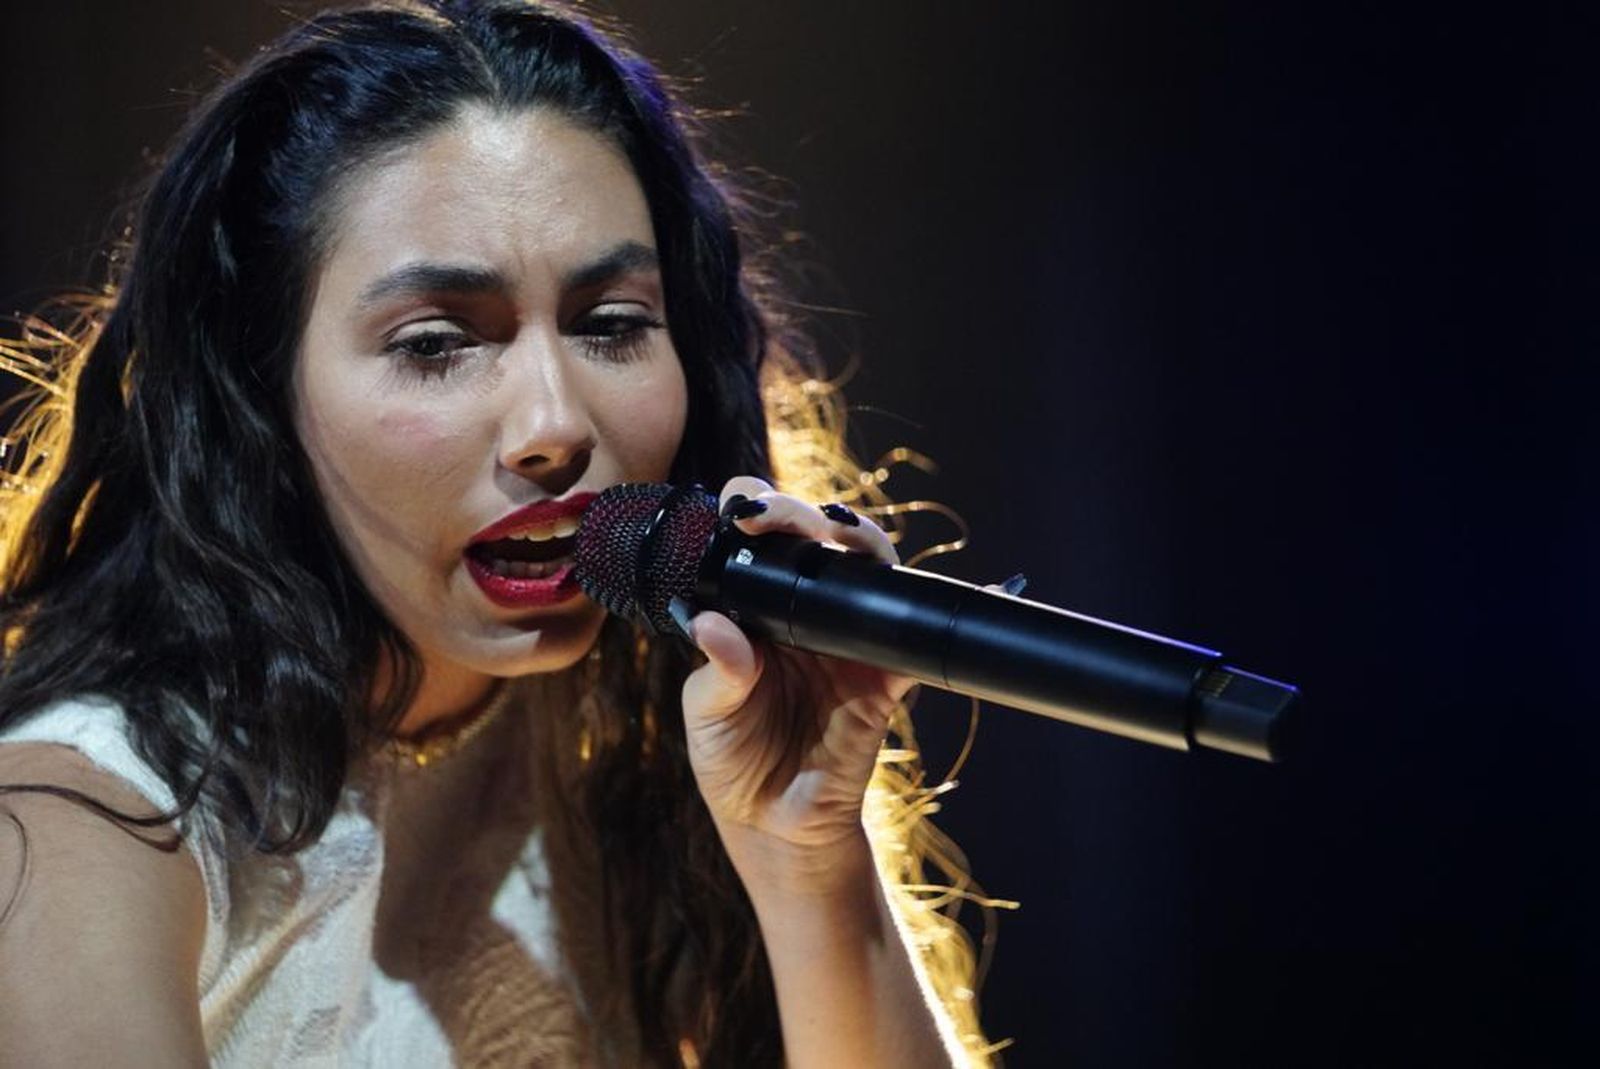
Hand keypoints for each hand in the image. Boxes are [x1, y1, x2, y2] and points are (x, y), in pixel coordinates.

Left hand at [678, 476, 916, 887]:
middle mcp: (805, 616)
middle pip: (817, 542)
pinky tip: (934, 592)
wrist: (775, 827)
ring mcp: (849, 643)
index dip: (754, 513)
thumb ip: (716, 672)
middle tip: (782, 517)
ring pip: (868, 571)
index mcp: (757, 613)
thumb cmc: (734, 762)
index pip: (758, 545)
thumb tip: (713, 625)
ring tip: (837, 530)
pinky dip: (925, 618)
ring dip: (859, 541)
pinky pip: (914, 642)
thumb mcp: (706, 716)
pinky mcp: (884, 679)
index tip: (739, 511)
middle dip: (801, 514)